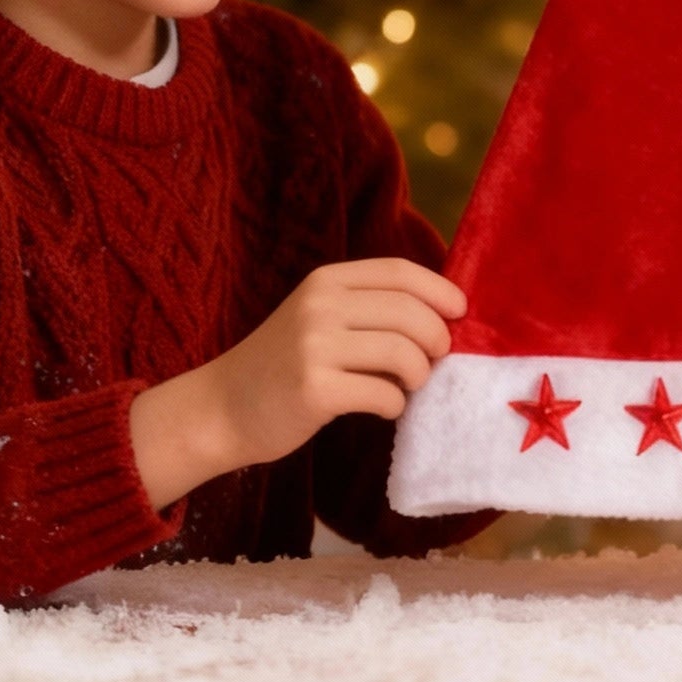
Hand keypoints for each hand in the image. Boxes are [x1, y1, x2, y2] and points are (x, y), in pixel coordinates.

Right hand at [129, 258, 466, 510]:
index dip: (440, 289)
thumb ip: (367, 308)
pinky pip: (383, 394)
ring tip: (410, 386)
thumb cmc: (282, 364)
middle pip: (409, 312)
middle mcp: (320, 306)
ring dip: (419, 374)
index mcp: (326, 281)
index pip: (399, 272)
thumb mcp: (318, 317)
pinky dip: (395, 404)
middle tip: (436, 360)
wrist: (220, 409)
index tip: (461, 311)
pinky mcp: (313, 390)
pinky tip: (385, 407)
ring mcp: (314, 347)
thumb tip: (442, 316)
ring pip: (402, 353)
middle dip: (436, 338)